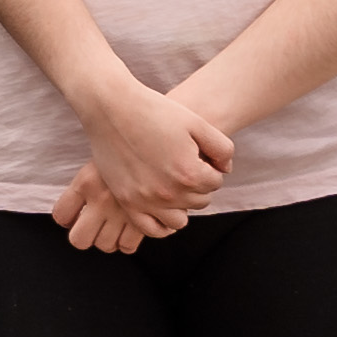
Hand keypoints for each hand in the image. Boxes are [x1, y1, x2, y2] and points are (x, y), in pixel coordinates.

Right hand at [51, 78, 230, 248]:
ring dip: (181, 205)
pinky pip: (151, 229)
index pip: (215, 182)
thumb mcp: (197, 123)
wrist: (111, 108)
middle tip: (182, 165)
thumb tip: (224, 170)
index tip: (195, 154)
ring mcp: (146, 200)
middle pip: (199, 201)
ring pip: (179, 220)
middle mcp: (169, 193)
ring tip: (172, 185)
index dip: (209, 167)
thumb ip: (222, 149)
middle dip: (197, 185)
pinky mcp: (127, 201)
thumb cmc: (154, 111)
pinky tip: (161, 208)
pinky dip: (161, 224)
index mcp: (190, 173)